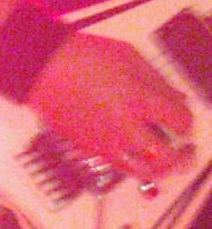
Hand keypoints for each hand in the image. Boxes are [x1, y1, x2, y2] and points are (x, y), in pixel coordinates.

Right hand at [25, 33, 193, 179]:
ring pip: (141, 172)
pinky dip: (129, 162)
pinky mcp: (86, 147)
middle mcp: (122, 125)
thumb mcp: (128, 56)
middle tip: (186, 150)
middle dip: (184, 157)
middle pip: (166, 159)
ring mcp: (103, 140)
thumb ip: (158, 81)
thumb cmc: (77, 57)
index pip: (181, 123)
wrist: (40, 66)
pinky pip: (116, 165)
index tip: (183, 117)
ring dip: (158, 168)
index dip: (188, 121)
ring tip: (161, 160)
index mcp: (137, 99)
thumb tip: (176, 99)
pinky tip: (130, 150)